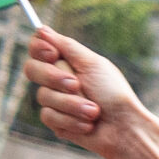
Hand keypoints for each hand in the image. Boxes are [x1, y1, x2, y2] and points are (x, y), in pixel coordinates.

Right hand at [26, 28, 146, 158]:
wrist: (126, 129)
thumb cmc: (114, 94)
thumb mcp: (93, 64)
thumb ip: (66, 46)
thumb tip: (40, 29)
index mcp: (67, 63)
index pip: (38, 48)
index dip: (39, 49)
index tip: (53, 54)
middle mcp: (57, 80)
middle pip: (32, 69)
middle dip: (54, 78)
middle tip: (77, 85)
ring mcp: (56, 101)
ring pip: (43, 96)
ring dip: (72, 104)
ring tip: (95, 111)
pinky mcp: (58, 122)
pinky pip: (48, 116)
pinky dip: (71, 120)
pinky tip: (88, 125)